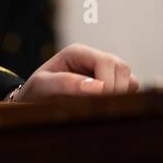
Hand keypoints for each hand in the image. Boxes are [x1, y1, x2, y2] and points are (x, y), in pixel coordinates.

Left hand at [11, 43, 138, 99]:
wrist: (32, 102)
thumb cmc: (35, 93)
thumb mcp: (43, 86)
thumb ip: (66, 84)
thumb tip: (98, 88)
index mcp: (78, 52)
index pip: (107, 62)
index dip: (108, 83)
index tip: (99, 103)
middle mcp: (94, 58)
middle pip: (122, 68)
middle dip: (117, 90)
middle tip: (99, 109)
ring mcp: (104, 71)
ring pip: (130, 79)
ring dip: (120, 96)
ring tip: (99, 110)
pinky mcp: (110, 85)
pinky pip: (129, 90)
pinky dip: (122, 100)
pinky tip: (103, 109)